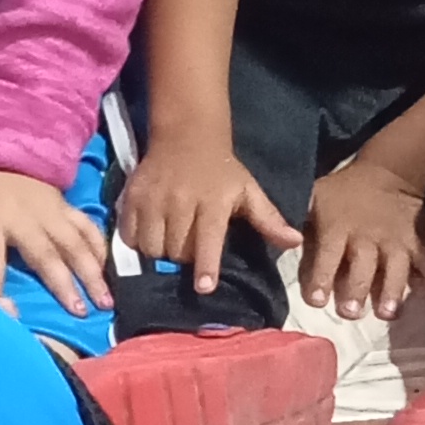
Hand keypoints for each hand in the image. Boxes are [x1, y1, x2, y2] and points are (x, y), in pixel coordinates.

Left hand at [0, 167, 111, 318]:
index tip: (3, 310)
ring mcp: (45, 209)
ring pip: (72, 243)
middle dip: (63, 283)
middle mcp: (21, 215)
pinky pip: (85, 226)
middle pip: (44, 254)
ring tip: (104, 301)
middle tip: (78, 312)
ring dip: (90, 271)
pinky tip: (110, 269)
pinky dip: (99, 246)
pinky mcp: (60, 203)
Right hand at [114, 132, 301, 296]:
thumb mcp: (248, 191)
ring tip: (169, 242)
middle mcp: (181, 201)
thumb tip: (295, 242)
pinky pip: (129, 236)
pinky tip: (150, 233)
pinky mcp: (131, 198)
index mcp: (213, 202)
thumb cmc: (221, 170)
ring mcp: (153, 200)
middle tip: (189, 248)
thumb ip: (269, 220)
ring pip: (152, 247)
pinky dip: (138, 242)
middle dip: (183, 258)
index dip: (205, 266)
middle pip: (177, 251)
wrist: (187, 136)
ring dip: (160, 253)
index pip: (208, 240)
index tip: (204, 288)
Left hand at [299, 154, 424, 318]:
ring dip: (392, 291)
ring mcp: (395, 242)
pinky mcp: (416, 244)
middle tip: (350, 313)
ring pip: (396, 268)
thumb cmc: (340, 193)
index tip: (316, 301)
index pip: (328, 255)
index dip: (320, 277)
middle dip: (357, 290)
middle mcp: (368, 238)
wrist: (386, 174)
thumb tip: (277, 239)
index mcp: (338, 228)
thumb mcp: (312, 197)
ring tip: (388, 314)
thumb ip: (294, 219)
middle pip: (364, 267)